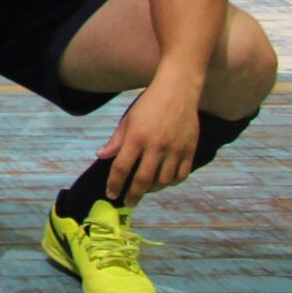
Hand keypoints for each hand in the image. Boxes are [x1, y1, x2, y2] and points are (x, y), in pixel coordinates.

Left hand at [101, 78, 201, 203]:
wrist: (178, 90)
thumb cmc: (149, 104)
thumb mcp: (128, 119)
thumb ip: (116, 140)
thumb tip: (101, 156)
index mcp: (136, 138)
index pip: (122, 168)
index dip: (115, 184)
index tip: (111, 194)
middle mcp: (156, 146)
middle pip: (142, 180)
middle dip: (133, 195)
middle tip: (128, 202)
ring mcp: (175, 150)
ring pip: (163, 181)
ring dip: (152, 190)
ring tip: (145, 190)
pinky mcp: (190, 150)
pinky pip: (181, 175)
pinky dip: (172, 183)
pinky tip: (164, 182)